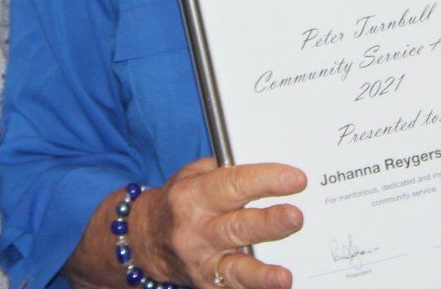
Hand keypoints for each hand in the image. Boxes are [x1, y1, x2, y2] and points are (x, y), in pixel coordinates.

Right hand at [129, 158, 304, 288]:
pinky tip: (271, 288)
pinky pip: (230, 288)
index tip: (295, 178)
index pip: (233, 184)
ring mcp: (200, 261)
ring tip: (283, 276)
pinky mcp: (206, 283)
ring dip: (260, 274)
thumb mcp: (193, 175)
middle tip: (296, 217)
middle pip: (237, 227)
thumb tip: (269, 163)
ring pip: (233, 268)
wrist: (145, 238)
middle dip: (268, 223)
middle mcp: (196, 230)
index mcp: (193, 195)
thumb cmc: (178, 201)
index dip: (266, 180)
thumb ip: (227, 170)